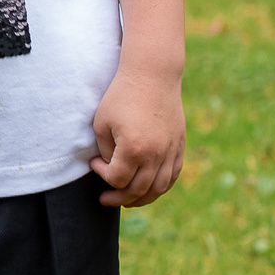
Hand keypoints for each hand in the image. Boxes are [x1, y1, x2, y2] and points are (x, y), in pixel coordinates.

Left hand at [90, 67, 184, 207]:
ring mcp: (170, 151)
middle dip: (118, 197)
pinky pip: (172, 176)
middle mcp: (155, 154)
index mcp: (134, 149)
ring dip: (141, 199)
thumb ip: (106, 152)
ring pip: (158, 189)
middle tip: (104, 198)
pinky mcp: (179, 146)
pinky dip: (160, 187)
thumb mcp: (102, 123)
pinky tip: (147, 188)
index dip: (102, 175)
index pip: (117, 179)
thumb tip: (112, 169)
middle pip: (138, 191)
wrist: (152, 75)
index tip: (95, 162)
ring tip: (126, 199)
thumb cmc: (121, 96)